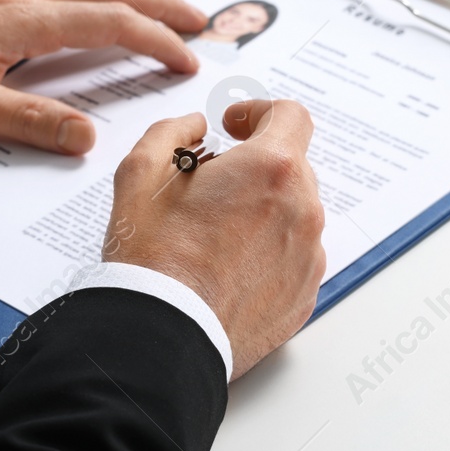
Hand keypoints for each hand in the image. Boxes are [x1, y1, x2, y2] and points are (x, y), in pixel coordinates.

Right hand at [104, 100, 326, 379]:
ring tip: (212, 237)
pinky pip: (291, 260)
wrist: (162, 337)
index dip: (258, 113)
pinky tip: (225, 270)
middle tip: (209, 188)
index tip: (234, 128)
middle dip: (254, 169)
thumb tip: (193, 128)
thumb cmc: (152, 259)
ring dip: (261, 214)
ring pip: (292, 216)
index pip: (290, 116)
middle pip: (290, 168)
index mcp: (271, 169)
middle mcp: (303, 210)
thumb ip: (172, 132)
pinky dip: (266, 255)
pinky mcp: (303, 296)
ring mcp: (308, 257)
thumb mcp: (141, 173)